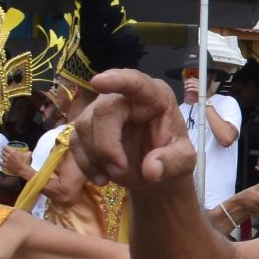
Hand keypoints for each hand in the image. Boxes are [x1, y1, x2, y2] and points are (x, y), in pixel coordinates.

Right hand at [70, 70, 195, 188]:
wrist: (153, 171)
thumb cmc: (170, 156)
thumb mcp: (183, 162)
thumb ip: (171, 163)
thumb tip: (152, 170)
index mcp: (154, 96)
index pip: (135, 82)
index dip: (117, 80)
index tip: (98, 82)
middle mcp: (125, 98)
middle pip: (103, 111)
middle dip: (106, 146)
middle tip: (119, 170)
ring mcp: (101, 111)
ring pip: (84, 126)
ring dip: (96, 157)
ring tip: (116, 175)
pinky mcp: (87, 128)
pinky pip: (75, 142)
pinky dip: (86, 165)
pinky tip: (102, 178)